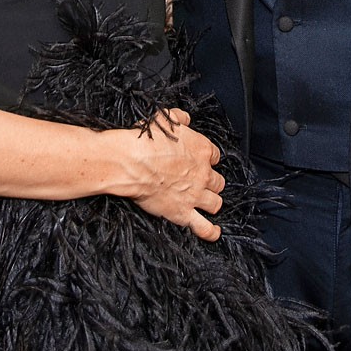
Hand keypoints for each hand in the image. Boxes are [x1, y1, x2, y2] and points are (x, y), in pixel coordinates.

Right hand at [121, 108, 224, 240]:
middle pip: (218, 181)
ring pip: (215, 203)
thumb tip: (186, 119)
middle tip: (202, 183)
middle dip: (212, 182)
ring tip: (207, 203)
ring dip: (212, 202)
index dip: (208, 160)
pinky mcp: (183, 213)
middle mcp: (203, 173)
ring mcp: (195, 195)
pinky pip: (204, 227)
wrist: (132, 162)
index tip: (202, 161)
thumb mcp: (165, 118)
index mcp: (201, 150)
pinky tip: (215, 232)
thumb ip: (180, 118)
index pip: (215, 156)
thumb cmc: (146, 140)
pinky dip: (211, 232)